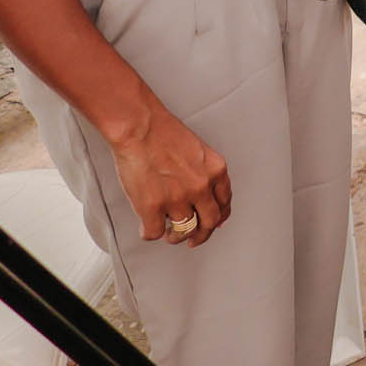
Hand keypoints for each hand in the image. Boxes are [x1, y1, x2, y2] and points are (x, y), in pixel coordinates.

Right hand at [108, 108, 232, 246]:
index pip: (225, 204)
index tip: (213, 224)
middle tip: (192, 239)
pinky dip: (150, 233)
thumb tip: (209, 198)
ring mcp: (177, 199)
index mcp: (215, 171)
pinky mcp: (152, 207)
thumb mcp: (199, 150)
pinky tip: (147, 227)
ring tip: (168, 233)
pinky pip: (154, 233)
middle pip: (209, 224)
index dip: (218, 218)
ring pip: (183, 232)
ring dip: (175, 236)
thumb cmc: (164, 132)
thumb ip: (206, 173)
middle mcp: (200, 187)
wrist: (140, 127)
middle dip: (201, 235)